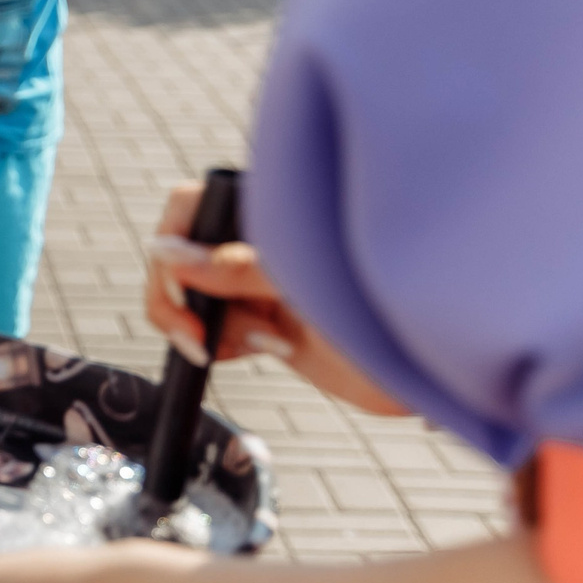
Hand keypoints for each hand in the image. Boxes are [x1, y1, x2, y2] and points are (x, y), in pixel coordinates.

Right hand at [142, 182, 404, 414]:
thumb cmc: (382, 317)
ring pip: (187, 295)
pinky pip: (208, 326)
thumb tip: (165, 253)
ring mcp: (255, 282)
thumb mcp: (306, 288)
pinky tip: (247, 352)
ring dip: (203, 326)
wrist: (418, 375)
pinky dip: (212, 344)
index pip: (189, 207)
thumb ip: (235, 268)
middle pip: (176, 256)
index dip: (171, 246)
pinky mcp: (259, 321)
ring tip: (256, 345)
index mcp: (270, 213)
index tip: (180, 291)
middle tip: (196, 339)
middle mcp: (255, 242)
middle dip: (178, 299)